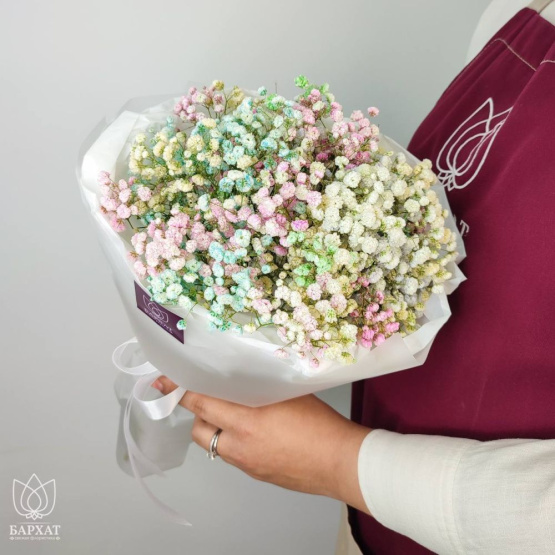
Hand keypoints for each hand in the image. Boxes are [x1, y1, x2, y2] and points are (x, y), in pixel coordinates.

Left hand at [152, 376, 371, 513]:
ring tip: (234, 417)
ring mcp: (245, 462)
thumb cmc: (320, 423)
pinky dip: (232, 443)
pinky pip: (231, 456)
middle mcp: (239, 443)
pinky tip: (254, 434)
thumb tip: (243, 379)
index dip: (180, 391)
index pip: (202, 402)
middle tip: (207, 398)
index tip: (165, 382)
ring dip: (214, 429)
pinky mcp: (254, 474)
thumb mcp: (286, 394)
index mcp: (247, 418)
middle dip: (198, 412)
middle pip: (198, 429)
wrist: (338, 461)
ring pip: (212, 445)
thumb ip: (258, 387)